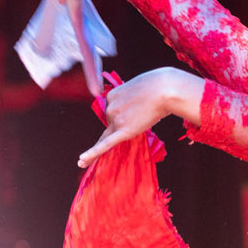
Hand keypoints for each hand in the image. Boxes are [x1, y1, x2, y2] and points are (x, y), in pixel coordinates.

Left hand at [77, 67, 204, 167]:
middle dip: (126, 121)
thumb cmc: (158, 85)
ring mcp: (115, 120)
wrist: (165, 89)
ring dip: (129, 128)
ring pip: (115, 132)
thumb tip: (136, 110)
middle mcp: (109, 108)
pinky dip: (92, 154)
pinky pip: (105, 145)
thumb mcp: (139, 87)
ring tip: (143, 116)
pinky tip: (82, 161)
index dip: (126, 112)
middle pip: (113, 122)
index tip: (136, 107)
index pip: (113, 110)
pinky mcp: (123, 131)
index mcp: (111, 95)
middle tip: (143, 111)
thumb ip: (132, 99)